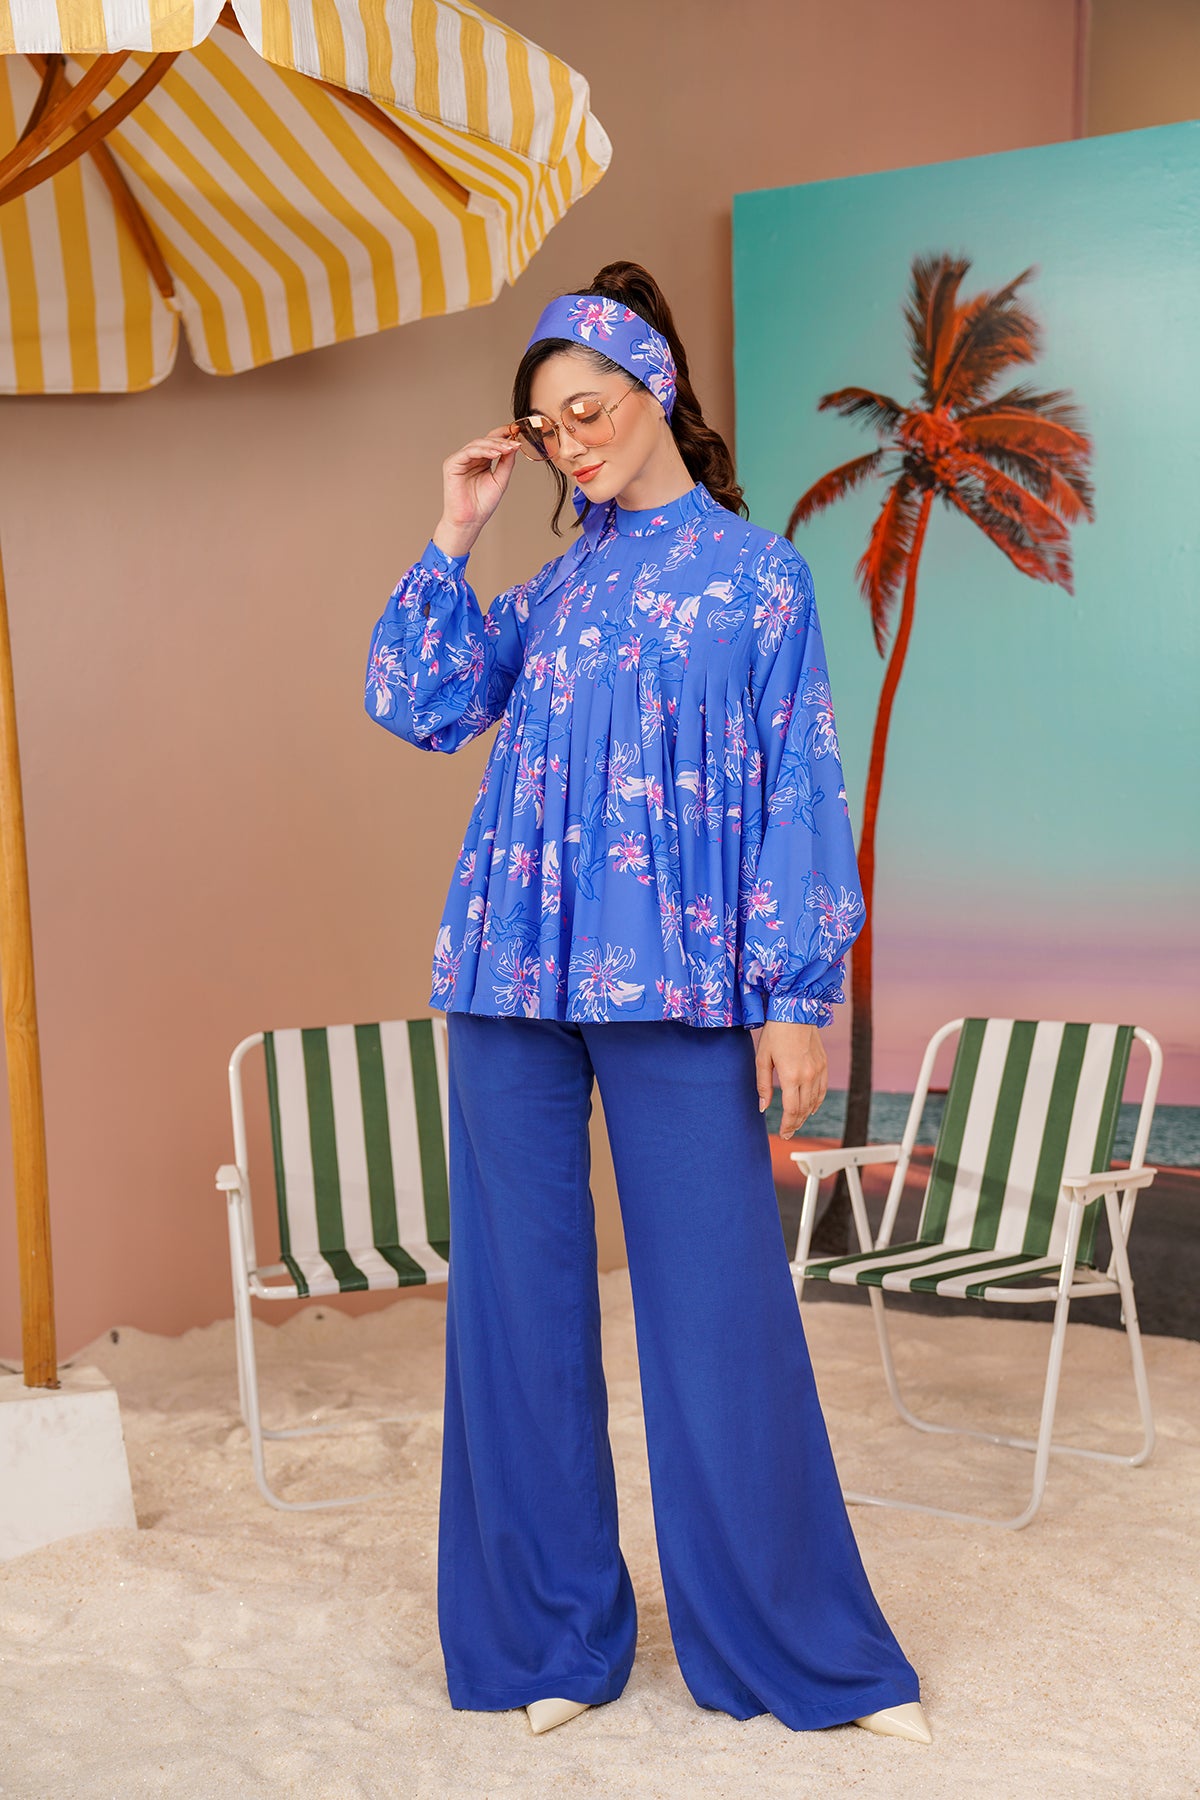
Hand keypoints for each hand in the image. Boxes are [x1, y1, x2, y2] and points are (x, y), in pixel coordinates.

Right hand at [433, 425, 522, 557]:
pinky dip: (482, 451)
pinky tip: (495, 454)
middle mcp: (470, 458)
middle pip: (485, 441)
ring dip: (494, 445)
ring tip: (507, 448)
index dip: (504, 435)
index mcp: (481, 461)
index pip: (492, 442)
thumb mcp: (500, 480)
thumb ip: (506, 462)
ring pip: (477, 444)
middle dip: (501, 440)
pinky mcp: (452, 464)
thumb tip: (514, 445)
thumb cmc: (483, 504)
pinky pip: (468, 452)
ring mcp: (460, 460)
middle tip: (515, 441)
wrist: (470, 521)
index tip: (518, 432)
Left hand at [752, 1021, 826, 1139]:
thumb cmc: (775, 1033)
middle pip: (803, 1109)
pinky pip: (822, 1089)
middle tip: (789, 1132)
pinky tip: (810, 1107)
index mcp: (791, 1076)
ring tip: (796, 1122)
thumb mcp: (762, 1059)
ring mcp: (818, 1070)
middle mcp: (808, 1076)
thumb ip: (763, 1086)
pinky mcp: (823, 1064)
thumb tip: (763, 1107)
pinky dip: (816, 1102)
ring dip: (805, 1115)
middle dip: (795, 1123)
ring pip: (814, 1101)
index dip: (787, 1125)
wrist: (795, 1010)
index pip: (791, 1110)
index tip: (783, 1134)